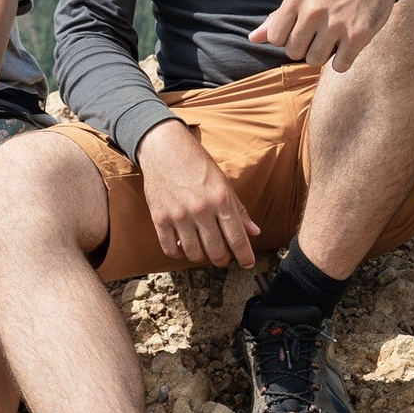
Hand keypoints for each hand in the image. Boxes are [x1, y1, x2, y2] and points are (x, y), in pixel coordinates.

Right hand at [136, 120, 260, 268]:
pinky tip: (182, 246)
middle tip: (223, 257)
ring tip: (202, 249)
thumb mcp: (223, 183)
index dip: (245, 256)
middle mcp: (201, 209)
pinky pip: (170, 248)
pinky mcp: (159, 217)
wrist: (164, 148)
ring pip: (194, 253)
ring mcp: (178, 215)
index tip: (247, 263)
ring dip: (201, 256)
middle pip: (216, 251)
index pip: (237, 237)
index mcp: (221, 199)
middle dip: (222, 259)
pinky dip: (178, 252)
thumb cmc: (197, 164)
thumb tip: (254, 232)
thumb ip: (238, 210)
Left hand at [249, 0, 397, 70]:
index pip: (275, 38)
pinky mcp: (358, 36)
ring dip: (323, 55)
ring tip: (332, 39)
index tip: (300, 29)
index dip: (286, 38)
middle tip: (318, 35)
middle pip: (294, 52)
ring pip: (314, 61)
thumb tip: (252, 38)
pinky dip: (342, 61)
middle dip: (304, 48)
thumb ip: (277, 17)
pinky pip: (339, 66)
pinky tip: (347, 46)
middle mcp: (313, 12)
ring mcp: (336, 25)